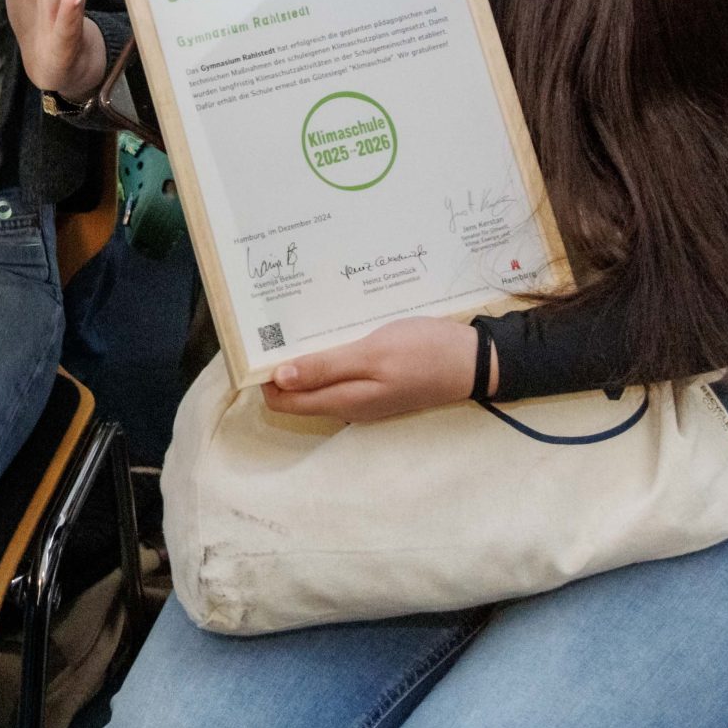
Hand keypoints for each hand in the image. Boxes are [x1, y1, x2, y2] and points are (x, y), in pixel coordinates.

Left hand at [258, 318, 481, 422]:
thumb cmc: (423, 353)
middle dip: (279, 366)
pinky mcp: (376, 381)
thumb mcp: (371, 355)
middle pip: (297, 391)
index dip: (264, 378)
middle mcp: (348, 403)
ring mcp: (364, 394)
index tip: (253, 345)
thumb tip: (278, 380)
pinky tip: (325, 330)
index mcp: (344, 400)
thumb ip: (325, 368)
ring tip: (290, 323)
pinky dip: (325, 355)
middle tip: (268, 326)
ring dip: (302, 359)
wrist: (474, 360)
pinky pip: (338, 372)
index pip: (284, 401)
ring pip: (318, 381)